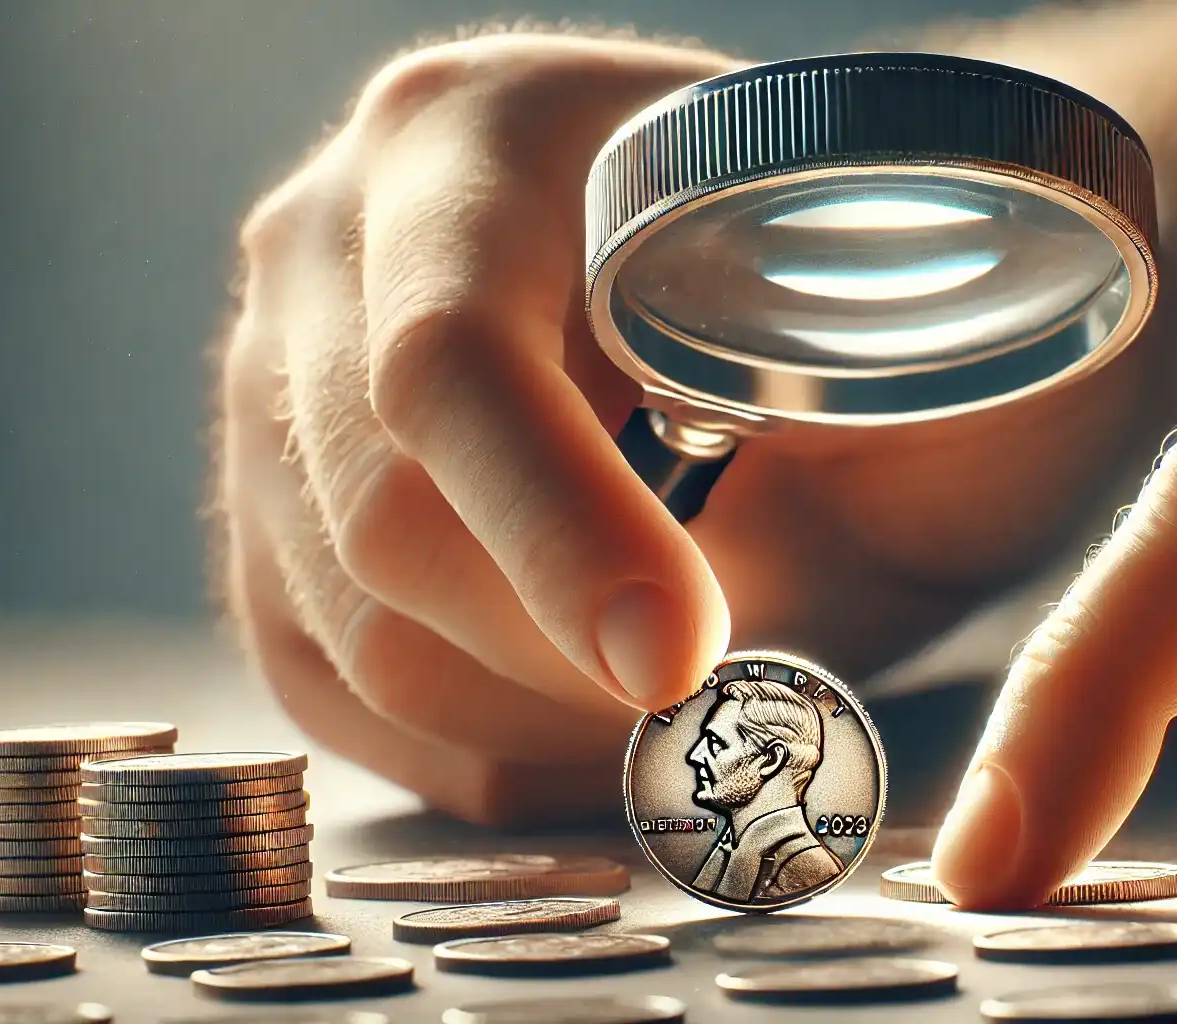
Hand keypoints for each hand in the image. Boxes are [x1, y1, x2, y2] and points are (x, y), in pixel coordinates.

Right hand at [215, 34, 1140, 824]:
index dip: (561, 529)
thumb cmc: (868, 299)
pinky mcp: (266, 513)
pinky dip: (479, 743)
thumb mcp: (911, 322)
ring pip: (355, 634)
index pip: (455, 355)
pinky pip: (334, 687)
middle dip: (562, 652)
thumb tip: (711, 631)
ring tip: (673, 683)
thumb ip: (845, 433)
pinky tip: (592, 709)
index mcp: (480, 136)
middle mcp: (334, 244)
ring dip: (537, 711)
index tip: (680, 655)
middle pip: (381, 517)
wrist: (786, 293)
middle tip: (711, 684)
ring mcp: (275, 382)